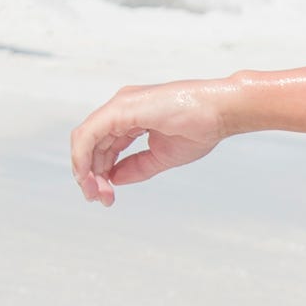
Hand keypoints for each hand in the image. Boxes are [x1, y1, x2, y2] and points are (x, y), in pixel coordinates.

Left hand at [69, 79, 231, 204]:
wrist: (222, 112)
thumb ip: (136, 166)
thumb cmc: (201, 128)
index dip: (100, 172)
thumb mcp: (162, 156)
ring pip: (85, 139)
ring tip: (96, 194)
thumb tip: (113, 179)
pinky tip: (88, 177)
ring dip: (85, 170)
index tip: (107, 197)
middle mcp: (121, 108)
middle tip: (99, 199)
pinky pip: (89, 135)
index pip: (105, 146)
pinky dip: (83, 157)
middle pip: (92, 144)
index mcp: (131, 117)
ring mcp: (120, 106)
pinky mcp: (121, 109)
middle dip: (90, 175)